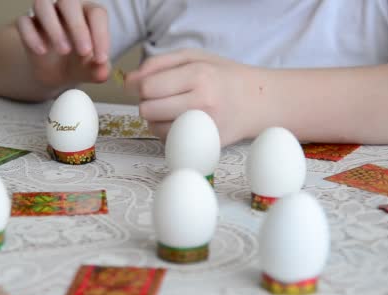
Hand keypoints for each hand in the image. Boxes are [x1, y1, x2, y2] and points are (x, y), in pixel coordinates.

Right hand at [16, 0, 109, 87]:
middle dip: (78, 27)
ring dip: (53, 27)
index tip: (100, 59)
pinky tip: (41, 52)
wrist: (56, 73)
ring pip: (43, 5)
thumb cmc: (79, 64)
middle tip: (84, 52)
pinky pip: (23, 22)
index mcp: (88, 13)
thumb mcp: (92, 71)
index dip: (101, 34)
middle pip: (69, 3)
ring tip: (64, 51)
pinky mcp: (26, 25)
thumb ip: (99, 70)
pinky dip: (31, 36)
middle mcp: (66, 8)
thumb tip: (102, 72)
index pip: (96, 14)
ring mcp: (45, 14)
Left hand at [124, 49, 265, 145]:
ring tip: (173, 109)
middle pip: (147, 109)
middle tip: (162, 97)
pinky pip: (168, 142)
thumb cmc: (223, 76)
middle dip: (148, 102)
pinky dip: (168, 132)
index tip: (148, 85)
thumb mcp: (193, 57)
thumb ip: (157, 64)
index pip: (147, 87)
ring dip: (156, 119)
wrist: (259, 102)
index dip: (140, 86)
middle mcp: (202, 102)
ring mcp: (205, 127)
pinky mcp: (206, 145)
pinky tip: (181, 122)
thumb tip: (128, 81)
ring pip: (154, 128)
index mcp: (198, 75)